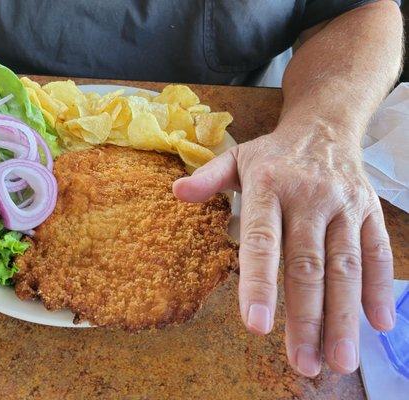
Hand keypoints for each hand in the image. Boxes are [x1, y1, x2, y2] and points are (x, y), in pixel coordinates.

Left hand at [173, 125, 393, 376]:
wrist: (323, 126)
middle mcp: (309, 197)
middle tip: (303, 364)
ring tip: (338, 360)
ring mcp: (343, 205)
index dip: (259, 283)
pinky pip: (377, 251)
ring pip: (345, 265)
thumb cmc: (273, 153)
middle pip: (307, 264)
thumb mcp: (236, 157)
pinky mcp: (368, 210)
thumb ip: (209, 178)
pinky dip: (378, 288)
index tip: (256, 326)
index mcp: (269, 186)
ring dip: (343, 315)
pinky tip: (377, 325)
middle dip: (306, 318)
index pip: (262, 241)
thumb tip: (177, 192)